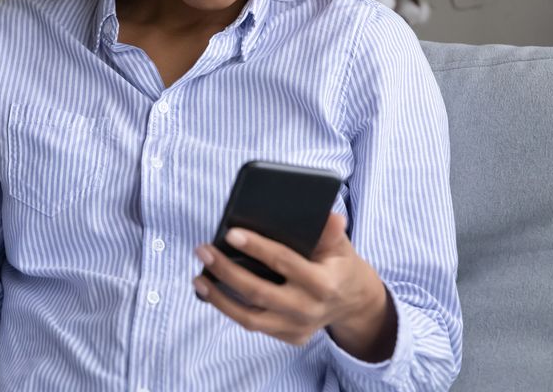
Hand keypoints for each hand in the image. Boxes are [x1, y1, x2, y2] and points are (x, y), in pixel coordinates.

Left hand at [192, 213, 395, 356]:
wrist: (353, 303)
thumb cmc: (339, 265)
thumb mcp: (341, 245)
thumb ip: (331, 232)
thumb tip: (329, 216)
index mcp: (323, 283)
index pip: (283, 262)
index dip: (256, 247)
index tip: (230, 234)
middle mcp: (308, 309)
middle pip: (258, 292)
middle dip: (226, 270)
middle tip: (203, 251)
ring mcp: (297, 327)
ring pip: (249, 317)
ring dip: (219, 298)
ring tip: (199, 278)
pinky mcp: (289, 337)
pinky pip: (254, 325)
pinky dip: (230, 309)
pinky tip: (212, 292)